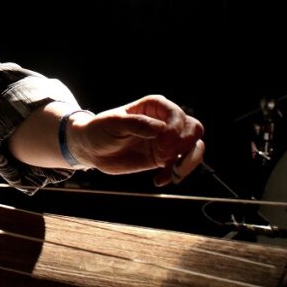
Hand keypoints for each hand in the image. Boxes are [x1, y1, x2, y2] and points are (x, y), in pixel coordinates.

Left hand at [69, 95, 204, 185]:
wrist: (91, 149)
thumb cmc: (99, 130)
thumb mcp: (113, 123)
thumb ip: (136, 123)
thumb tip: (159, 128)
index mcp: (154, 107)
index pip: (178, 115)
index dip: (175, 130)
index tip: (161, 144)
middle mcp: (164, 122)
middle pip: (194, 129)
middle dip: (186, 146)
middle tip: (166, 158)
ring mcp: (166, 140)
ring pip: (194, 148)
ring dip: (188, 163)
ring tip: (171, 174)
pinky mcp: (163, 158)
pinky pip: (180, 165)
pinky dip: (175, 174)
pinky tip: (159, 180)